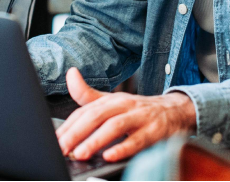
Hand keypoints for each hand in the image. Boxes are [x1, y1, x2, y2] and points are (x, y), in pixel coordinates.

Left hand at [56, 67, 195, 161]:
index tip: (56, 139)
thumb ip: (88, 94)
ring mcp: (140, 117)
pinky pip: (138, 140)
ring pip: (115, 126)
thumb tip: (70, 74)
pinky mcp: (154, 131)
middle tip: (63, 148)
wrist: (174, 111)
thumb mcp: (112, 102)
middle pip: (97, 115)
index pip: (85, 110)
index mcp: (111, 99)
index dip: (69, 125)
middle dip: (78, 132)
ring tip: (81, 153)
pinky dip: (123, 148)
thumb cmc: (137, 110)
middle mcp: (124, 105)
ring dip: (96, 140)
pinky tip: (110, 155)